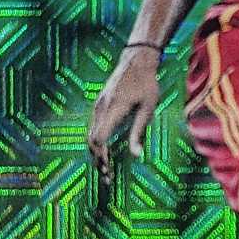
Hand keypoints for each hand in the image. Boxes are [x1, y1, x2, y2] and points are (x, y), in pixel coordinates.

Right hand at [88, 49, 161, 179]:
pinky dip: (96, 142)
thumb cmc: (147, 84)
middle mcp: (101, 108)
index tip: (108, 171)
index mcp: (113, 109)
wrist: (136, 60)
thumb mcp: (148, 108)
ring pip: (90, 134)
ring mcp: (98, 105)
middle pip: (91, 140)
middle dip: (97, 159)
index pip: (99, 139)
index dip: (101, 156)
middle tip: (106, 177)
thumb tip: (136, 156)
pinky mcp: (99, 104)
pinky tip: (104, 151)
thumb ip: (139, 132)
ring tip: (105, 168)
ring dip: (96, 152)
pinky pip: (93, 127)